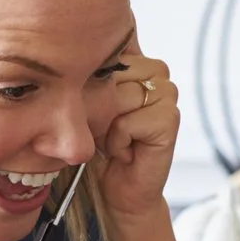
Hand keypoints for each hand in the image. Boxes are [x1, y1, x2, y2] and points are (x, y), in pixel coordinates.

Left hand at [94, 45, 178, 218]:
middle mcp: (157, 70)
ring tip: (115, 139)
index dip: (85, 85)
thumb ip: (88, 72)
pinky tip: (126, 151)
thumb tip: (69, 53)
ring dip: (104, 126)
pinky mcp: (170, 118)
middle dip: (95, 107)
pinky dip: (116, 142)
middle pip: (107, 75)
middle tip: (105, 129)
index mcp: (137, 58)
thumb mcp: (87, 99)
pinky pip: (125, 123)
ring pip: (115, 98)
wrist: (118, 187)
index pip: (101, 54)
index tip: (94, 108)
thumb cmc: (99, 142)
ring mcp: (167, 92)